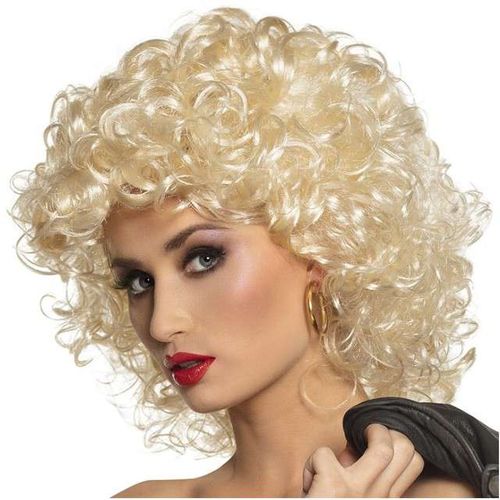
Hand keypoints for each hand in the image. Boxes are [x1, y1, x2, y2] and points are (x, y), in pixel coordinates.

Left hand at [302, 423, 424, 496]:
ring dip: (368, 432)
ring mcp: (357, 492)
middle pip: (407, 449)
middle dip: (386, 430)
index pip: (414, 461)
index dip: (396, 442)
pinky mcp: (332, 486)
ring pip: (384, 448)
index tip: (374, 443)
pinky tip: (310, 477)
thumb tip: (351, 451)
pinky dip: (313, 460)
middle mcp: (378, 498)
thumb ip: (359, 478)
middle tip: (366, 435)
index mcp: (384, 499)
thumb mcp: (353, 498)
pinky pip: (324, 454)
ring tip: (353, 440)